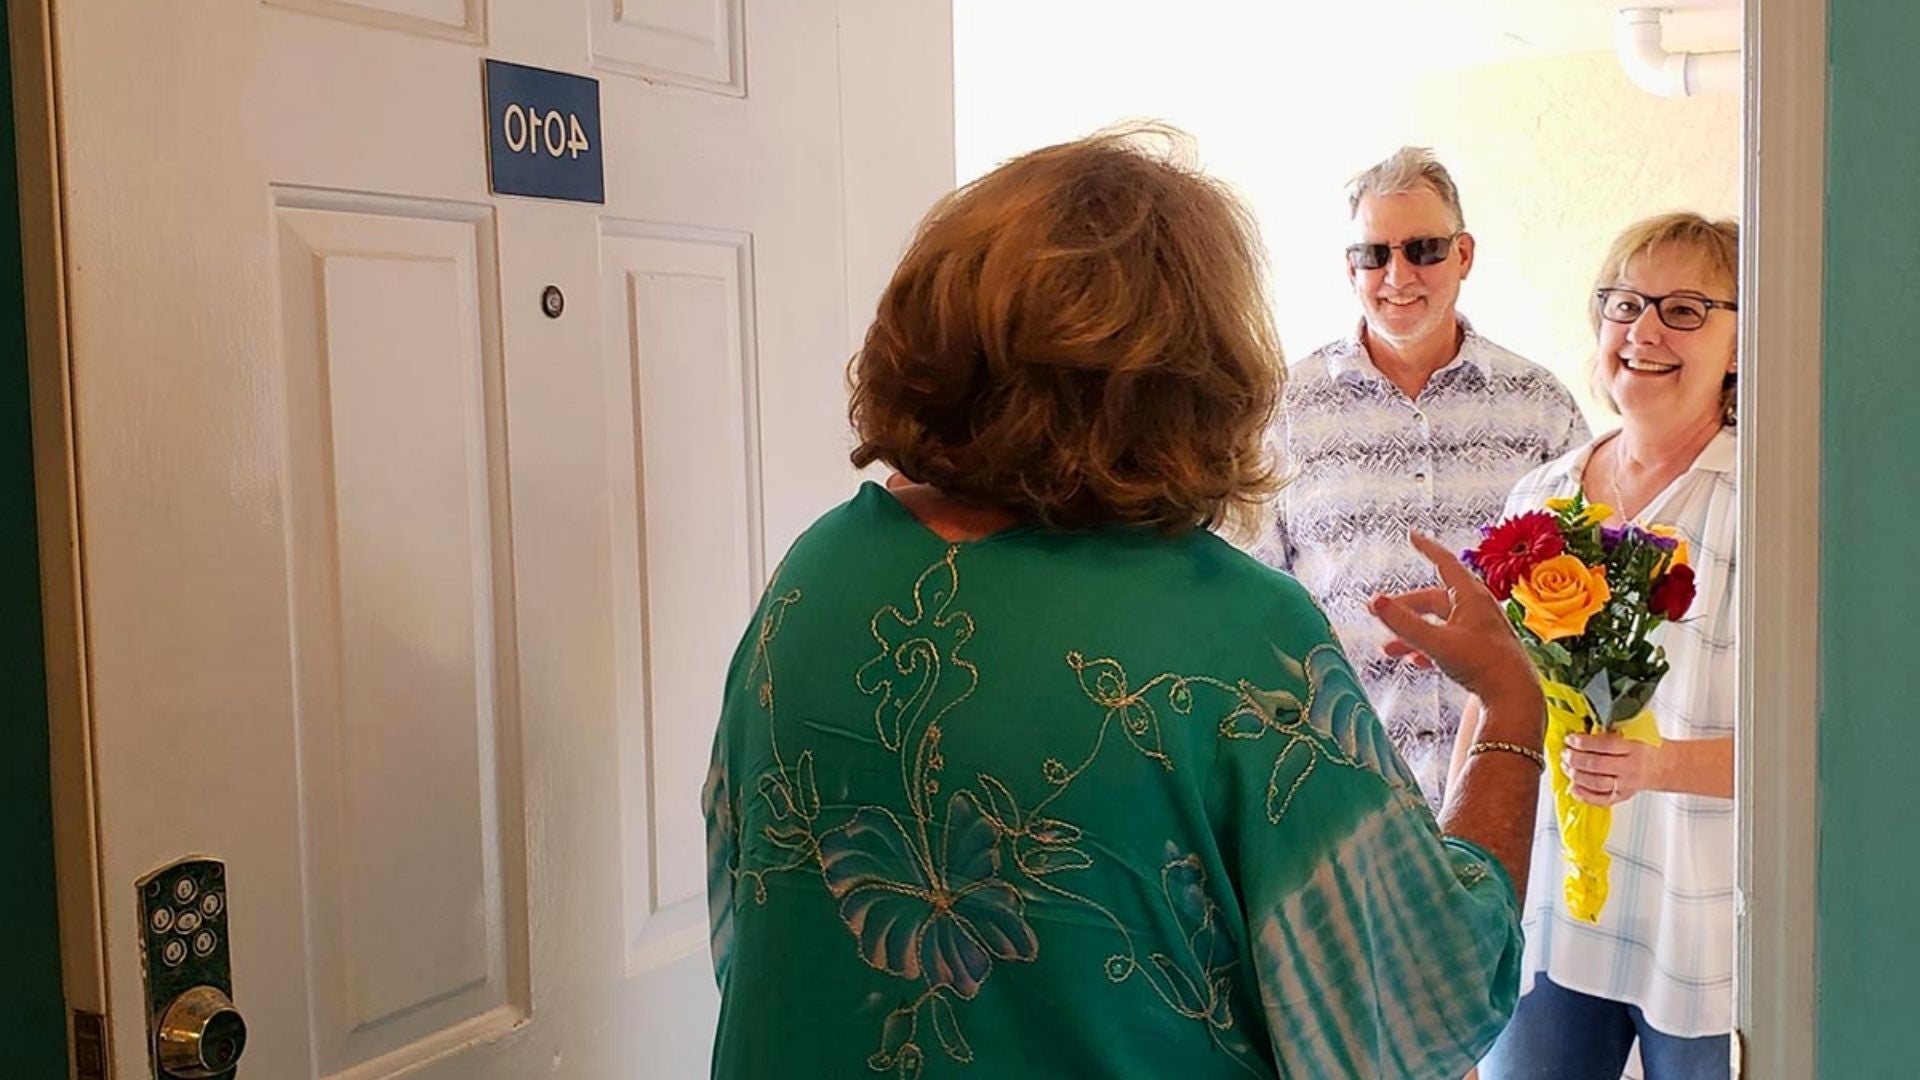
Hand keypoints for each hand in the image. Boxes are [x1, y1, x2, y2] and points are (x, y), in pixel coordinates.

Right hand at [1368, 531, 1533, 706]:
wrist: (1514, 698)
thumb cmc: (1482, 665)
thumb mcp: (1437, 643)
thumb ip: (1404, 623)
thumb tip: (1373, 600)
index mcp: (1471, 598)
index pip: (1445, 563)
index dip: (1427, 549)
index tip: (1412, 536)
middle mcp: (1477, 610)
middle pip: (1434, 599)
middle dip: (1405, 608)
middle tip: (1379, 613)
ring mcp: (1479, 631)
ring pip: (1438, 624)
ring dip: (1412, 634)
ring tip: (1389, 650)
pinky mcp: (1480, 652)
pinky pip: (1448, 642)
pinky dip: (1428, 648)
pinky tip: (1415, 662)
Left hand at [1563, 733, 1660, 805]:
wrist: (1663, 765)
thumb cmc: (1646, 746)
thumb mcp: (1634, 732)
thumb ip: (1612, 730)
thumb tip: (1584, 726)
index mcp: (1634, 748)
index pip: (1605, 745)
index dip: (1584, 742)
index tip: (1570, 738)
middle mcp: (1630, 768)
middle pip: (1597, 765)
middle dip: (1575, 759)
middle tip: (1565, 752)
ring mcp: (1626, 785)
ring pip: (1596, 783)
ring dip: (1576, 775)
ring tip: (1566, 766)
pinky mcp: (1622, 796)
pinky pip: (1601, 799)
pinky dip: (1584, 795)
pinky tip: (1573, 787)